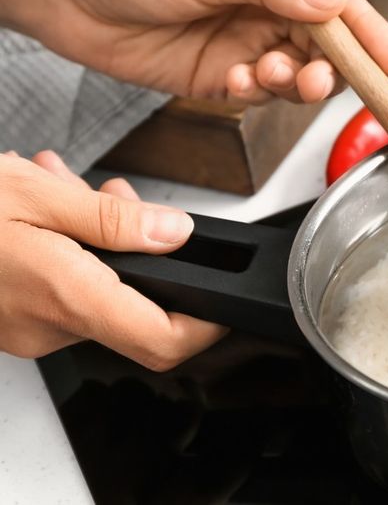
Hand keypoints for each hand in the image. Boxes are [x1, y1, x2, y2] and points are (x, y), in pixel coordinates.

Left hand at [0, 0, 387, 103]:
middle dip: (328, 64)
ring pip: (294, 72)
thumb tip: (329, 5)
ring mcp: (242, 37)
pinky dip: (257, 93)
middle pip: (322, 42)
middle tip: (319, 77)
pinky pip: (256, 92)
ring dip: (293, 81)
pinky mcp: (218, 73)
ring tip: (272, 74)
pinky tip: (242, 79)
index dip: (367, 31)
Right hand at [0, 150, 226, 369]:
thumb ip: (112, 219)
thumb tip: (176, 233)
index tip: (224, 299)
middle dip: (138, 245)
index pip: (162, 341)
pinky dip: (69, 249)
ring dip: (97, 237)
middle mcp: (47, 327)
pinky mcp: (14, 317)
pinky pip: (64, 289)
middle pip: (133, 302)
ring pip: (97, 288)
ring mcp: (28, 327)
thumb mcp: (34, 195)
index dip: (205, 324)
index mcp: (63, 298)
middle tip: (112, 195)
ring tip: (68, 191)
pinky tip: (49, 211)